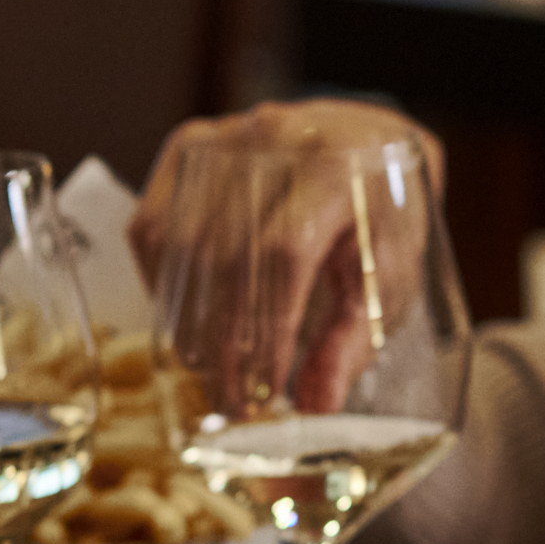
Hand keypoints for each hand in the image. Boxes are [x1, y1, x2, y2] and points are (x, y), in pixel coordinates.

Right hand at [136, 101, 447, 412]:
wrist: (365, 142)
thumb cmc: (382, 216)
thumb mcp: (390, 276)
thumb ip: (355, 339)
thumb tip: (317, 404)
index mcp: (336, 168)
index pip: (283, 255)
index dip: (267, 329)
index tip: (266, 389)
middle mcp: (273, 142)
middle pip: (226, 254)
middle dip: (225, 340)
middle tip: (231, 400)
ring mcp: (224, 140)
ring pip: (182, 244)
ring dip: (187, 320)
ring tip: (207, 372)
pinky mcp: (188, 148)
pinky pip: (154, 226)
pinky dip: (162, 283)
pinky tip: (185, 322)